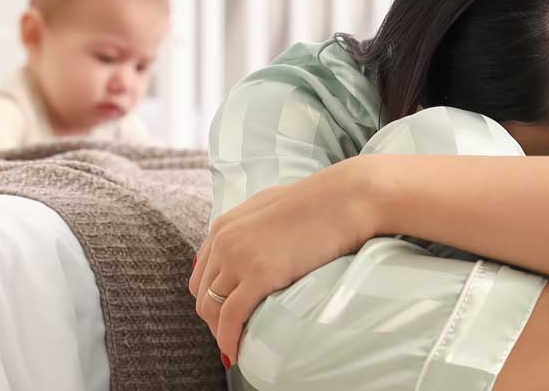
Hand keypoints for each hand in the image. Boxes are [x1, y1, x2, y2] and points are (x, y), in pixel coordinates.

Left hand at [190, 158, 385, 364]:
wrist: (347, 197)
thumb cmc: (319, 203)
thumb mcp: (271, 208)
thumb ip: (253, 228)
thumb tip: (254, 248)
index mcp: (224, 226)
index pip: (201, 274)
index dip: (211, 299)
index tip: (225, 316)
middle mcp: (224, 241)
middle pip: (203, 294)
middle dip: (214, 319)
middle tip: (233, 336)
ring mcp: (239, 257)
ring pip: (213, 309)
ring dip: (221, 332)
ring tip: (237, 348)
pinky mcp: (259, 274)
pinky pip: (231, 317)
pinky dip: (229, 339)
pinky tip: (238, 352)